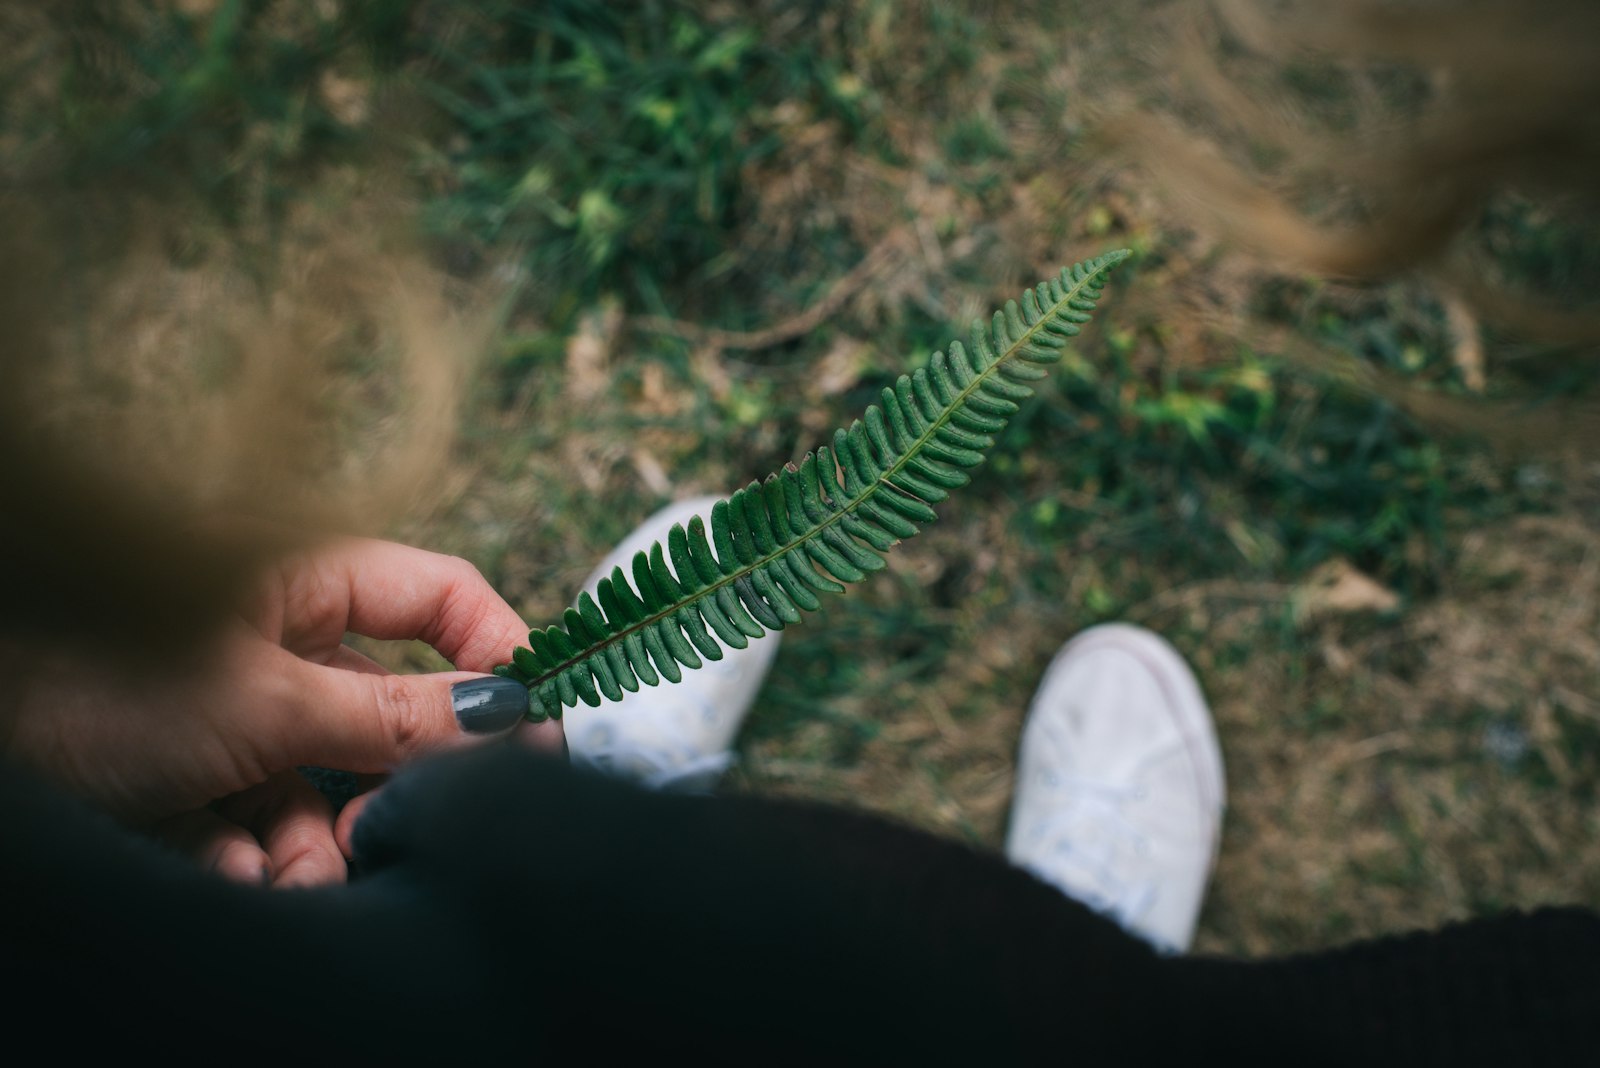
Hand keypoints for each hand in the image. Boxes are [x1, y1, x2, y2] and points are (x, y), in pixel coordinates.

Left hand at [6, 538, 561, 886]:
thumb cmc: (95, 684)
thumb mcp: (267, 706)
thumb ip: (394, 716)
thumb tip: (509, 715)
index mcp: (304, 581)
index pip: (440, 596)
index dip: (496, 653)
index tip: (538, 725)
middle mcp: (279, 641)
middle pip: (387, 710)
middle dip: (386, 783)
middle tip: (389, 831)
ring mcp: (237, 710)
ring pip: (324, 782)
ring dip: (311, 839)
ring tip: (281, 873)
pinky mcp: (194, 775)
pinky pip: (260, 817)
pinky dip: (250, 854)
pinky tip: (226, 872)